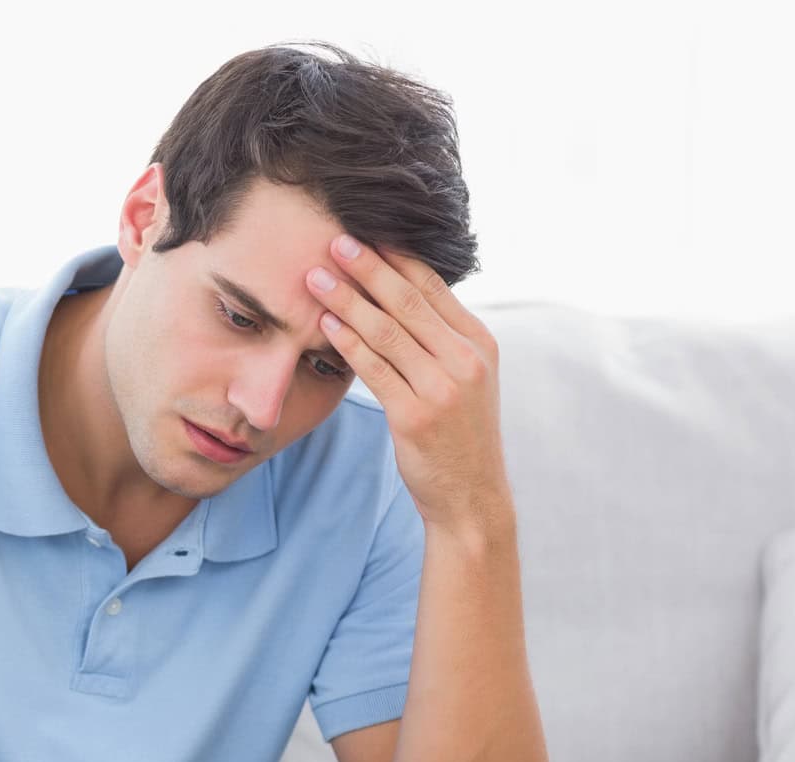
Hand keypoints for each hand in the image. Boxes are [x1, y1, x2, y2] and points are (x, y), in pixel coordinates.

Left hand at [306, 235, 510, 538]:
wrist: (470, 496)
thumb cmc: (459, 435)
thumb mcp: (465, 380)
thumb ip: (441, 340)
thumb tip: (401, 297)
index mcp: (479, 342)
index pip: (432, 287)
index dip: (395, 257)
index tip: (364, 233)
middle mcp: (465, 359)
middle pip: (407, 300)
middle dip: (367, 267)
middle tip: (334, 240)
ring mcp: (442, 387)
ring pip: (386, 330)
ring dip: (347, 299)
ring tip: (316, 277)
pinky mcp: (415, 415)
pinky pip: (374, 368)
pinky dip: (346, 342)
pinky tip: (323, 324)